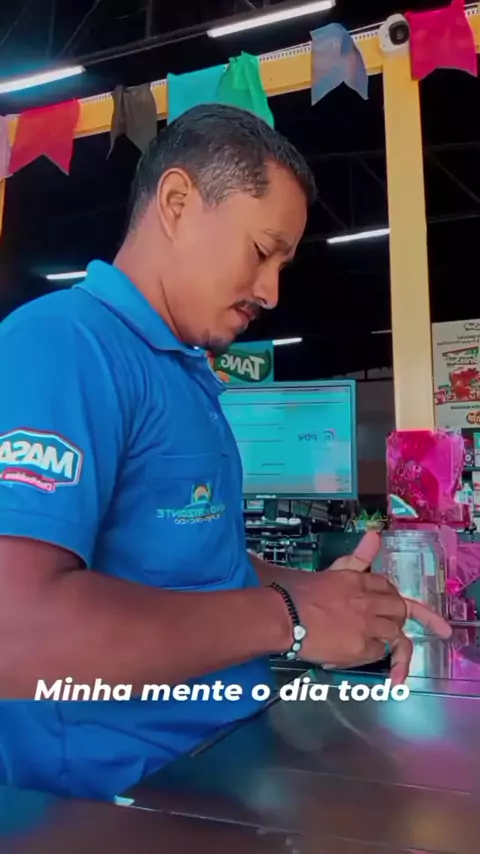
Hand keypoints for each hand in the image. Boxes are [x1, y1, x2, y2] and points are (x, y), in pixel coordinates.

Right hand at [287, 532, 451, 684]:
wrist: (283, 615)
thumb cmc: (298, 593)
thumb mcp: (331, 571)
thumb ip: (356, 557)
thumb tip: (375, 534)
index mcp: (359, 580)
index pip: (387, 586)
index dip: (387, 597)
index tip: (384, 604)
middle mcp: (368, 601)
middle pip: (399, 608)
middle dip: (395, 616)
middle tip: (384, 625)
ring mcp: (367, 625)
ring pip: (395, 632)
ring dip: (387, 640)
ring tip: (376, 649)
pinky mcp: (360, 647)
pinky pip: (379, 652)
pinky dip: (370, 654)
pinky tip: (355, 655)